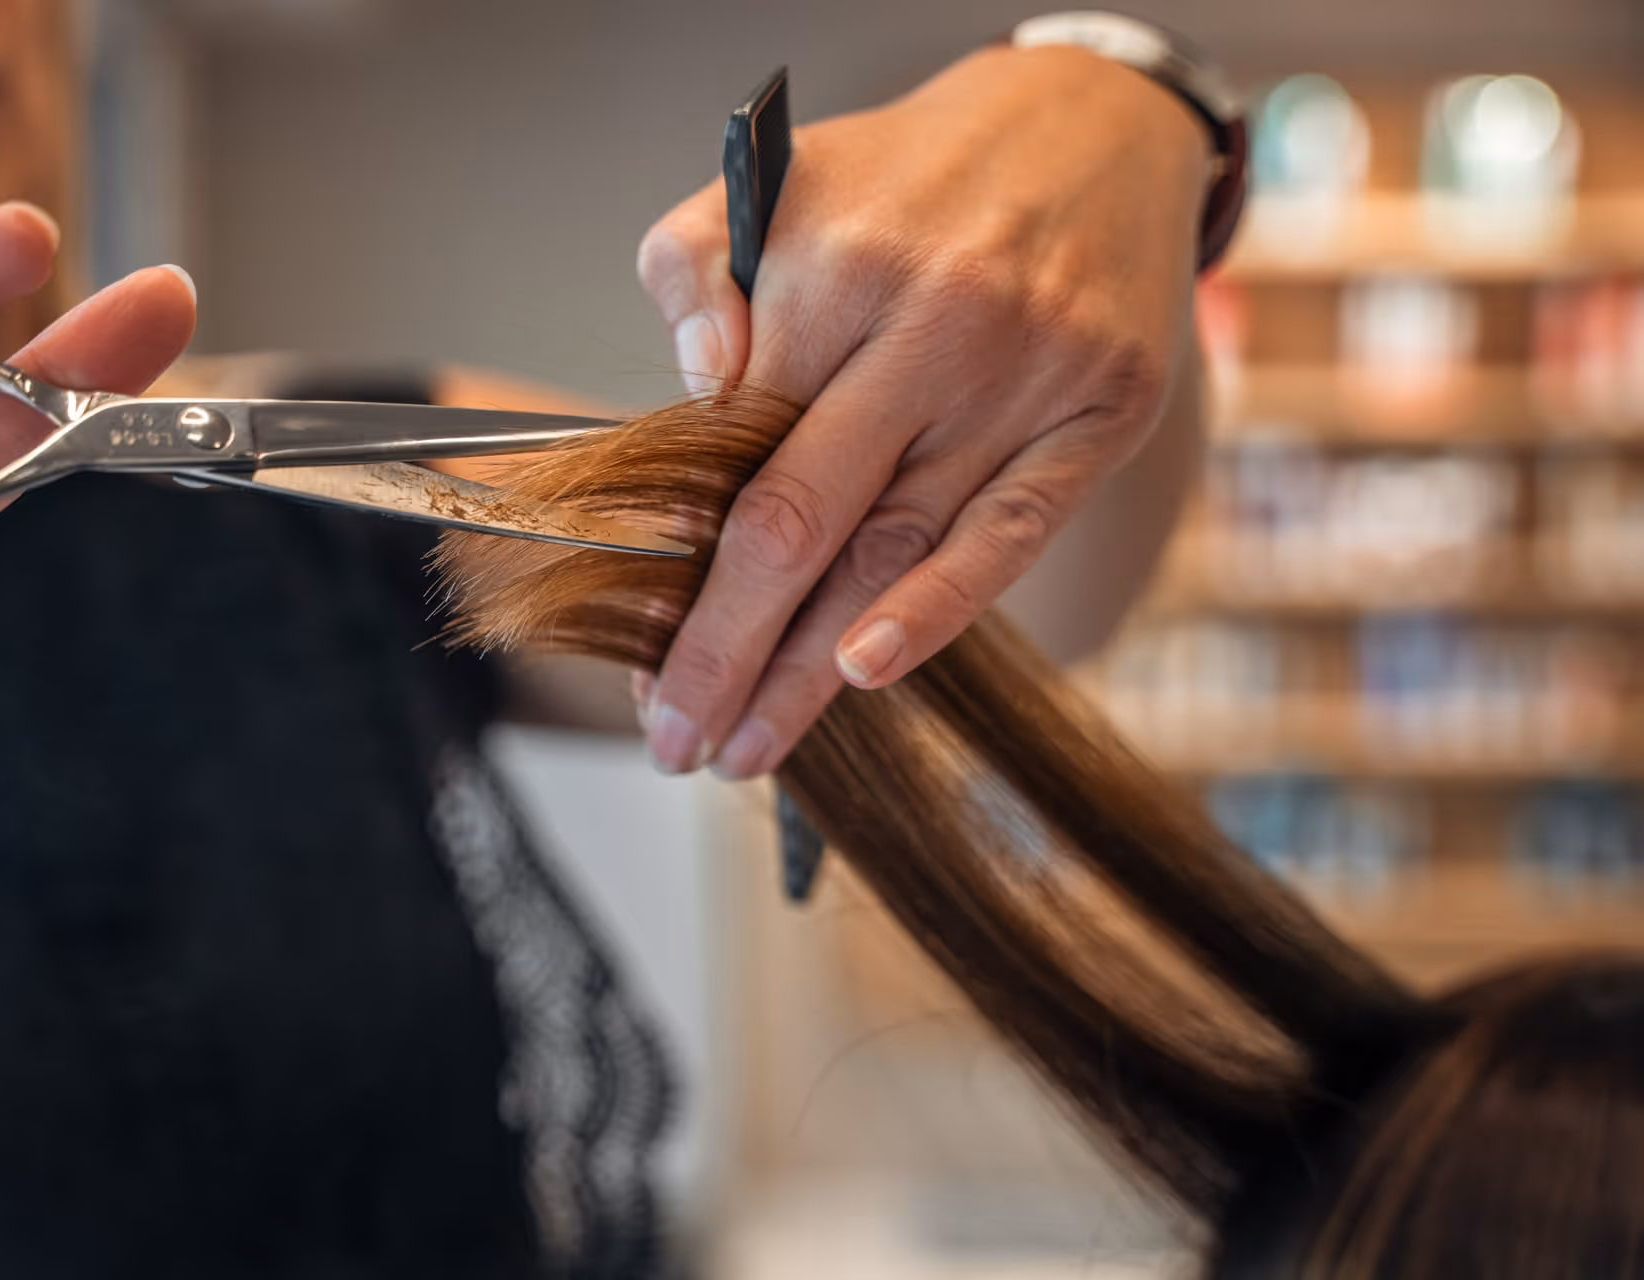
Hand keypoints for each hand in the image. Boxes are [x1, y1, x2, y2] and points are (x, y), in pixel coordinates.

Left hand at [633, 44, 1210, 776]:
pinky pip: (1007, 537)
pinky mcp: (1098, 416)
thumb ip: (695, 272)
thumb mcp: (773, 180)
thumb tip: (695, 394)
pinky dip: (937, 610)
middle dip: (726, 648)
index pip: (730, 451)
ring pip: (895, 548)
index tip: (637, 646)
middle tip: (677, 741)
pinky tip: (867, 672)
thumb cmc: (916, 175)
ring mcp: (1026, 377)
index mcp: (837, 268)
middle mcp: (935, 325)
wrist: (1096, 124)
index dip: (678, 562)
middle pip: (802, 518)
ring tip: (750, 743)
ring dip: (814, 664)